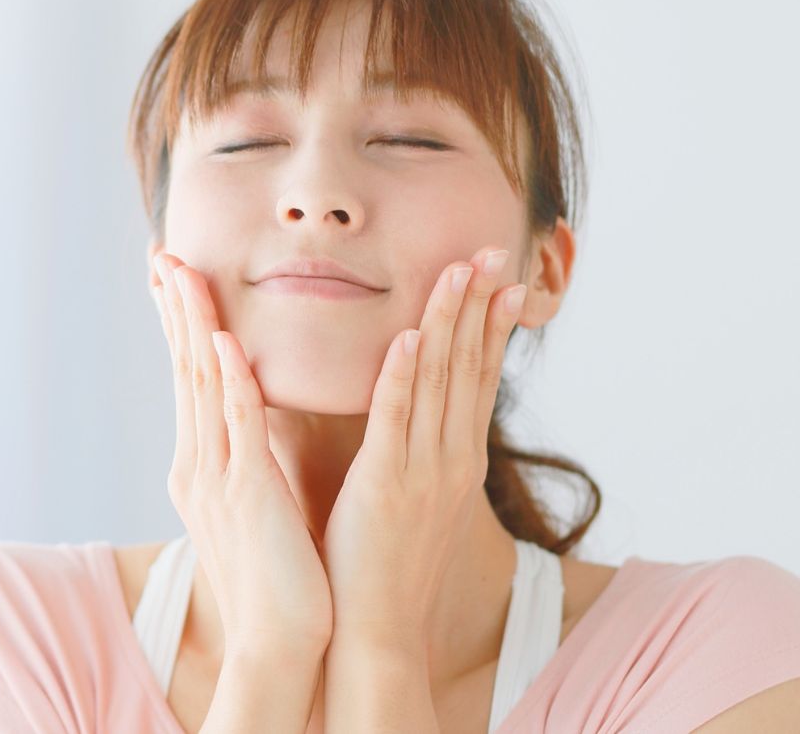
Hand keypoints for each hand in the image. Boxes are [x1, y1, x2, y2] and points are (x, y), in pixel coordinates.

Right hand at [151, 251, 333, 658]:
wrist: (278, 642)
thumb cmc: (274, 574)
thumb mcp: (249, 503)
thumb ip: (243, 458)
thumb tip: (247, 422)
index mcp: (203, 464)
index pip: (190, 378)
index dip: (181, 323)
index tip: (174, 276)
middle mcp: (199, 464)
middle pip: (185, 370)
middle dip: (175, 309)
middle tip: (163, 254)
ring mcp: (219, 479)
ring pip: (204, 386)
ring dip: (196, 326)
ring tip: (186, 273)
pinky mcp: (248, 496)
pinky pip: (239, 428)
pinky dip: (233, 381)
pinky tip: (227, 342)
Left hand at [319, 245, 526, 657]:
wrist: (376, 629)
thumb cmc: (386, 560)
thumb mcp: (416, 495)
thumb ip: (418, 448)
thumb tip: (415, 408)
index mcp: (459, 458)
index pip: (479, 377)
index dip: (491, 324)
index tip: (502, 277)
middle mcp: (453, 458)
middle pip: (469, 366)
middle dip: (479, 304)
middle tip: (492, 249)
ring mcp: (424, 471)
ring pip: (440, 382)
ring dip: (449, 321)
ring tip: (459, 270)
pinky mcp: (385, 485)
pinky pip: (396, 420)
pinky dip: (404, 375)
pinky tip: (410, 336)